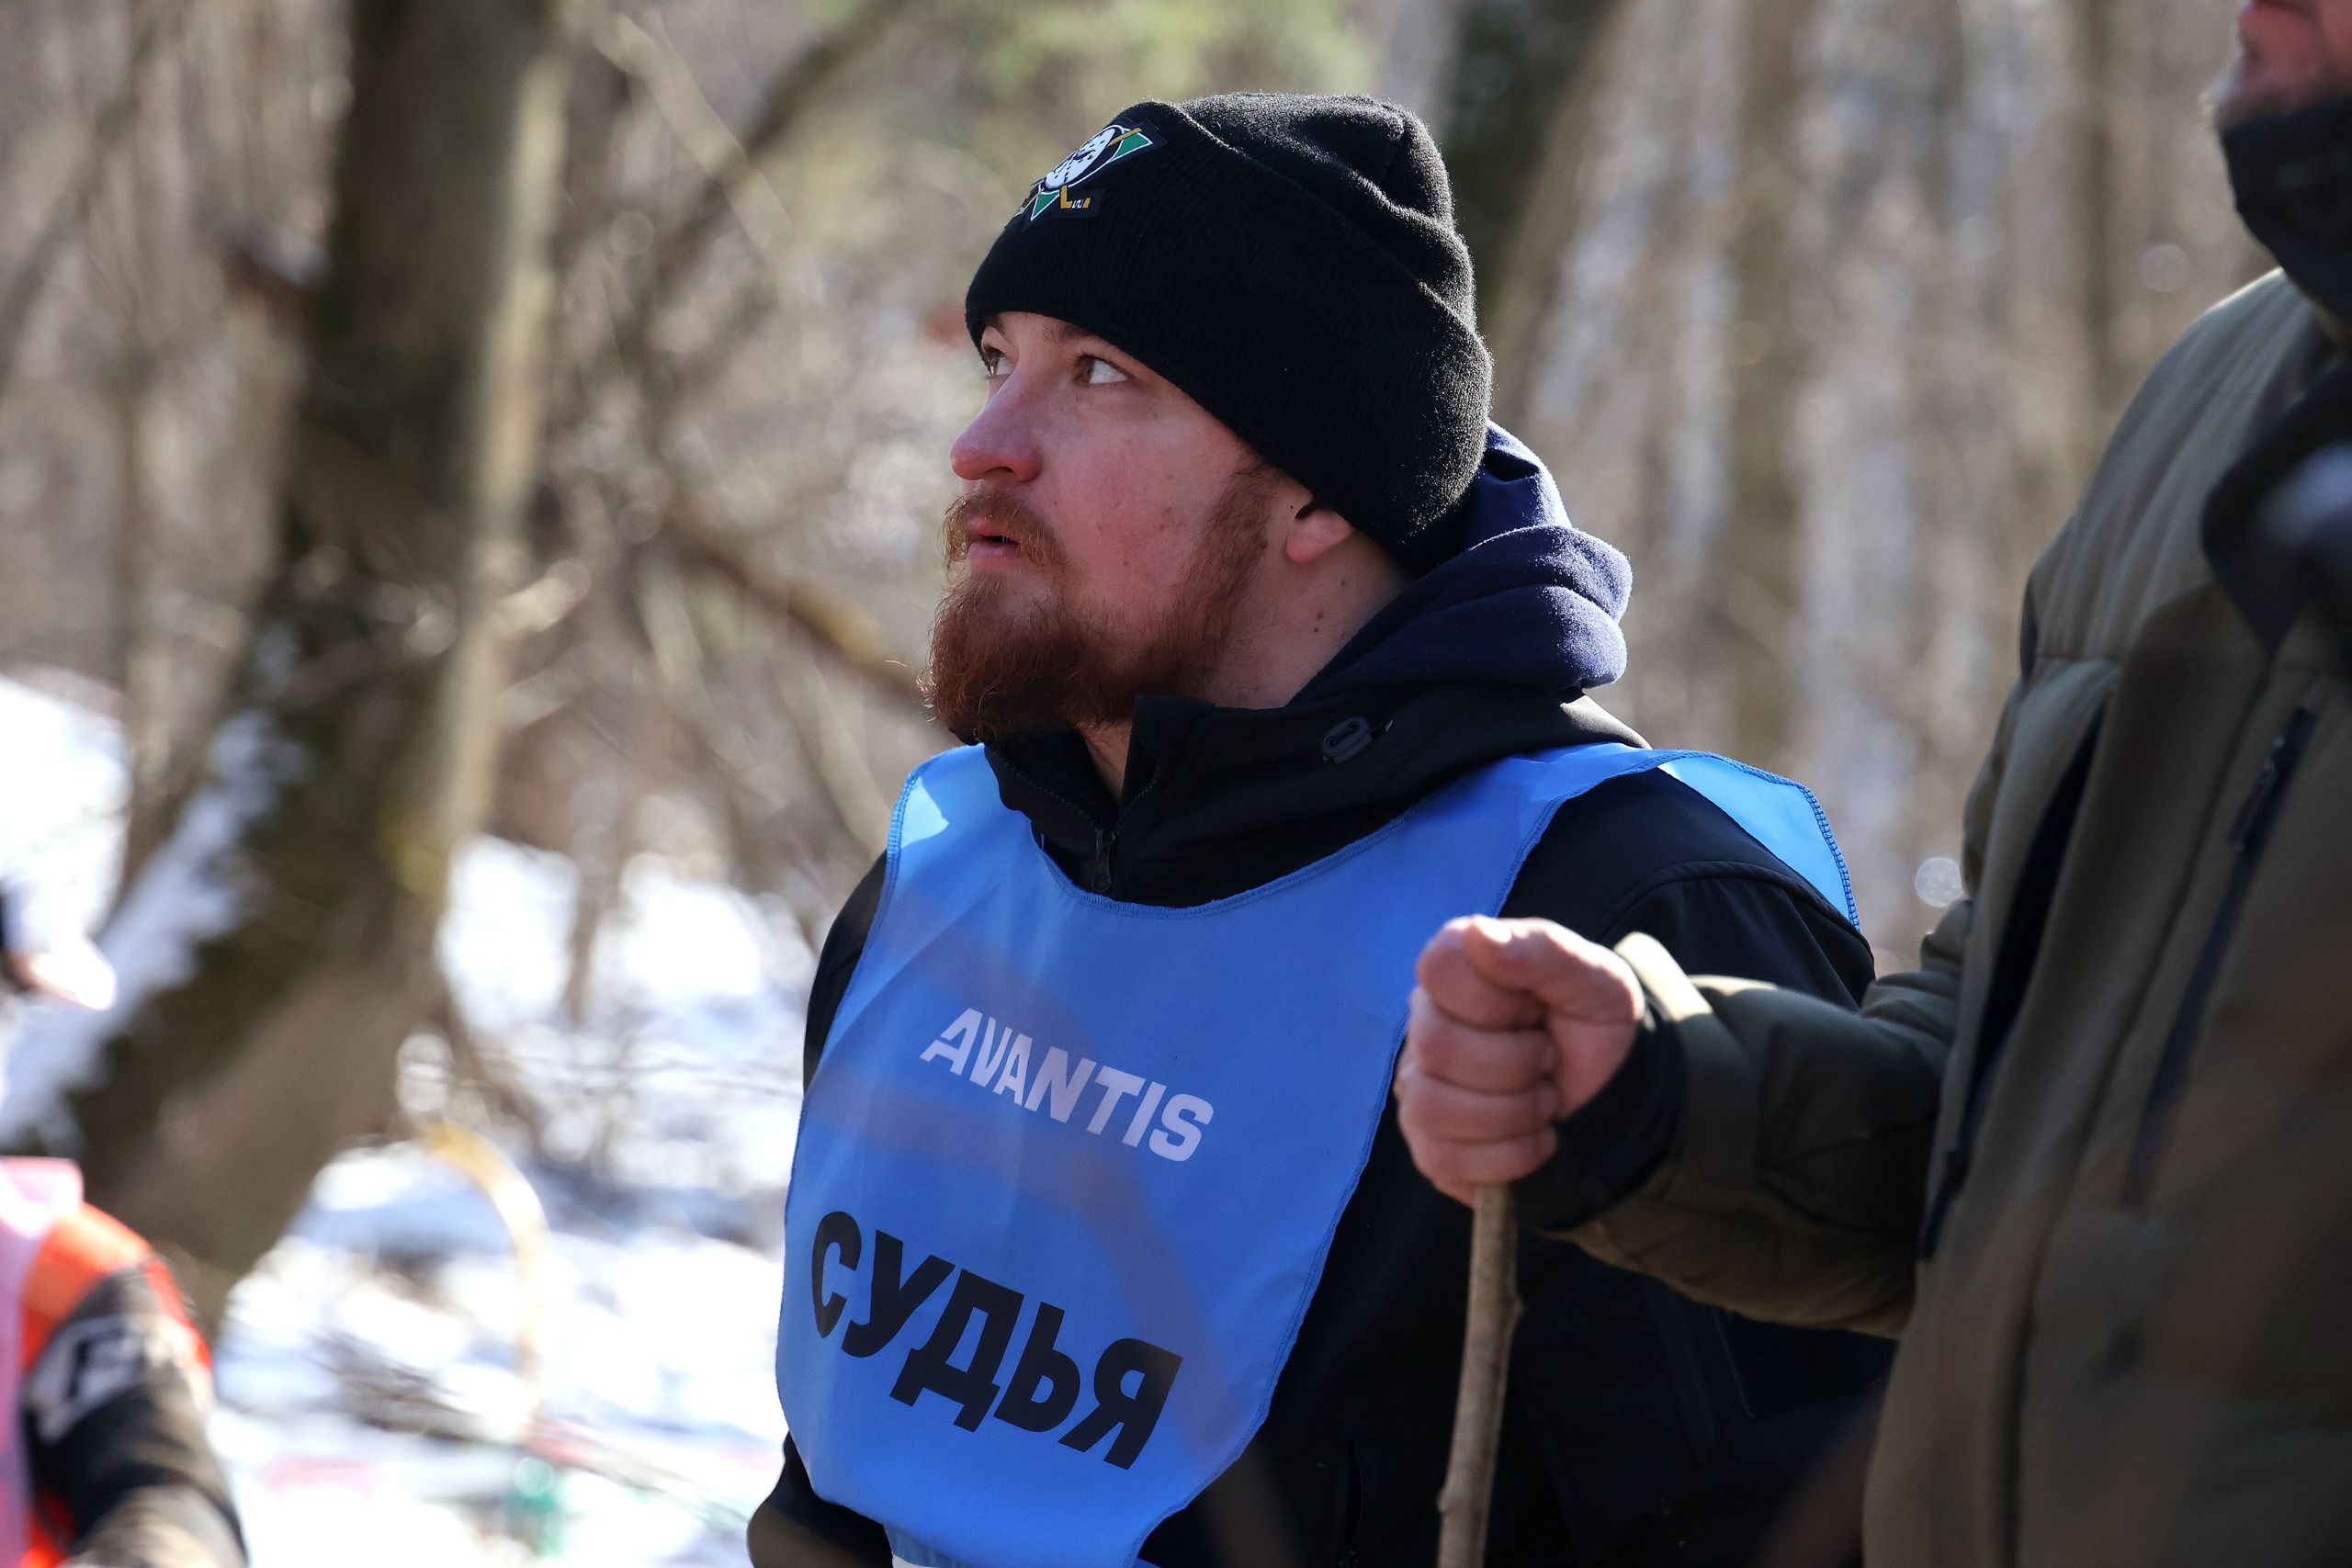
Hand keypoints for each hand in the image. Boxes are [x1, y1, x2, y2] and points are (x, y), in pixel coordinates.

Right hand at [1394, 915, 1643, 1204]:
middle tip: (1547, 1058)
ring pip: (1434, 1107)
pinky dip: (1508, 1156)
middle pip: (1437, 1047)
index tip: (1536, 1008)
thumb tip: (1480, 935)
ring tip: (1543, 1099)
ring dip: (1513, 1113)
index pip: (1439, 970)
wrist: (1615, 1093)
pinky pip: (1443, 1157)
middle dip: (1515, 1064)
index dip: (1496, 999)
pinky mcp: (1429, 1145)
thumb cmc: (1596, 1024)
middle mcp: (1425, 1023)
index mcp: (1458, 968)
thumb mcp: (1595, 980)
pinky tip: (1534, 1138)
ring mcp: (1420, 1086)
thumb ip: (1543, 950)